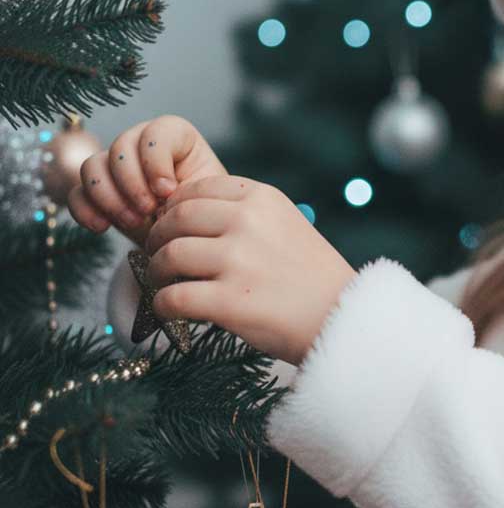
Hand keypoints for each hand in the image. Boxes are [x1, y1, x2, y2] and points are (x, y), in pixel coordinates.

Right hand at [67, 115, 227, 249]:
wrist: (188, 238)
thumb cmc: (203, 212)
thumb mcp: (206, 197)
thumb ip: (189, 188)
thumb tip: (163, 194)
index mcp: (176, 137)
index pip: (156, 132)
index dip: (156, 161)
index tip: (168, 191)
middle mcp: (141, 144)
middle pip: (120, 147)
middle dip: (132, 183)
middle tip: (148, 211)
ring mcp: (115, 166)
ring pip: (92, 166)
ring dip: (109, 198)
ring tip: (133, 222)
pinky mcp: (97, 192)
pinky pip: (76, 193)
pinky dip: (85, 210)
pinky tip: (102, 227)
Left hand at [142, 174, 357, 365]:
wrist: (342, 318)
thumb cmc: (313, 276)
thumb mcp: (287, 224)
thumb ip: (246, 214)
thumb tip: (185, 216)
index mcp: (263, 198)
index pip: (197, 189)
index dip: (175, 208)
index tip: (172, 226)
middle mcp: (248, 222)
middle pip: (176, 219)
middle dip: (158, 238)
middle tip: (157, 255)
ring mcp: (238, 261)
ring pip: (169, 256)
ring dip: (157, 272)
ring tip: (165, 283)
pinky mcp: (229, 301)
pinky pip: (172, 298)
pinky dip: (163, 306)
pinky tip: (170, 310)